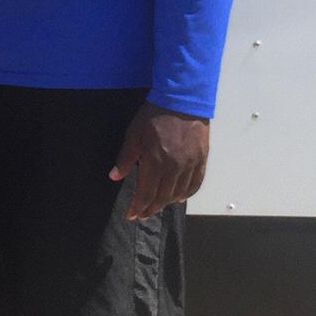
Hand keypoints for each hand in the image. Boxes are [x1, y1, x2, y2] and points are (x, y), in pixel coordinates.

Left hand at [109, 104, 208, 219]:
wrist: (182, 99)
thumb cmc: (154, 115)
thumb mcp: (134, 133)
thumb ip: (126, 158)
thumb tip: (114, 177)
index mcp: (156, 162)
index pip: (146, 193)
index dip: (138, 207)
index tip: (131, 215)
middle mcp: (174, 167)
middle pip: (163, 198)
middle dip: (151, 209)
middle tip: (142, 215)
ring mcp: (190, 164)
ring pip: (179, 193)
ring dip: (167, 204)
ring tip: (157, 207)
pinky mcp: (201, 159)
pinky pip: (195, 184)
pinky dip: (187, 194)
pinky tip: (179, 198)